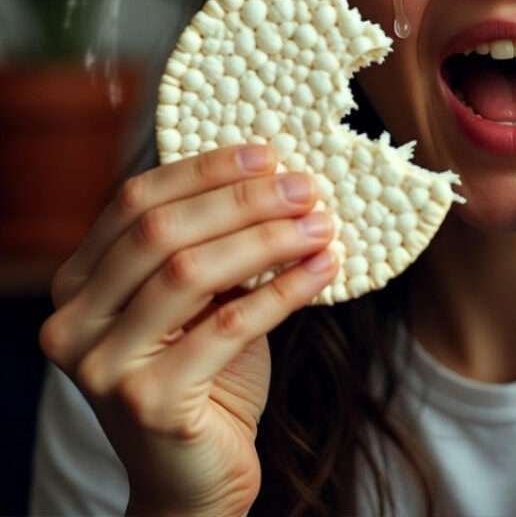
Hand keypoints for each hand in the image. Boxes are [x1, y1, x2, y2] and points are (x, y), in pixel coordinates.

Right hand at [38, 143, 338, 516]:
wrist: (195, 477)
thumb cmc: (204, 374)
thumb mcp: (199, 299)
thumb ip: (212, 243)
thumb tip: (274, 173)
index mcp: (79, 282)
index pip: (136, 201)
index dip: (205, 170)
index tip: (267, 154)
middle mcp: (74, 321)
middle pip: (162, 231)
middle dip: (244, 200)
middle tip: (306, 188)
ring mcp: (104, 365)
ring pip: (192, 271)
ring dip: (269, 239)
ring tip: (322, 225)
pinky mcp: (148, 402)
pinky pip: (229, 325)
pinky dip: (285, 289)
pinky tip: (325, 268)